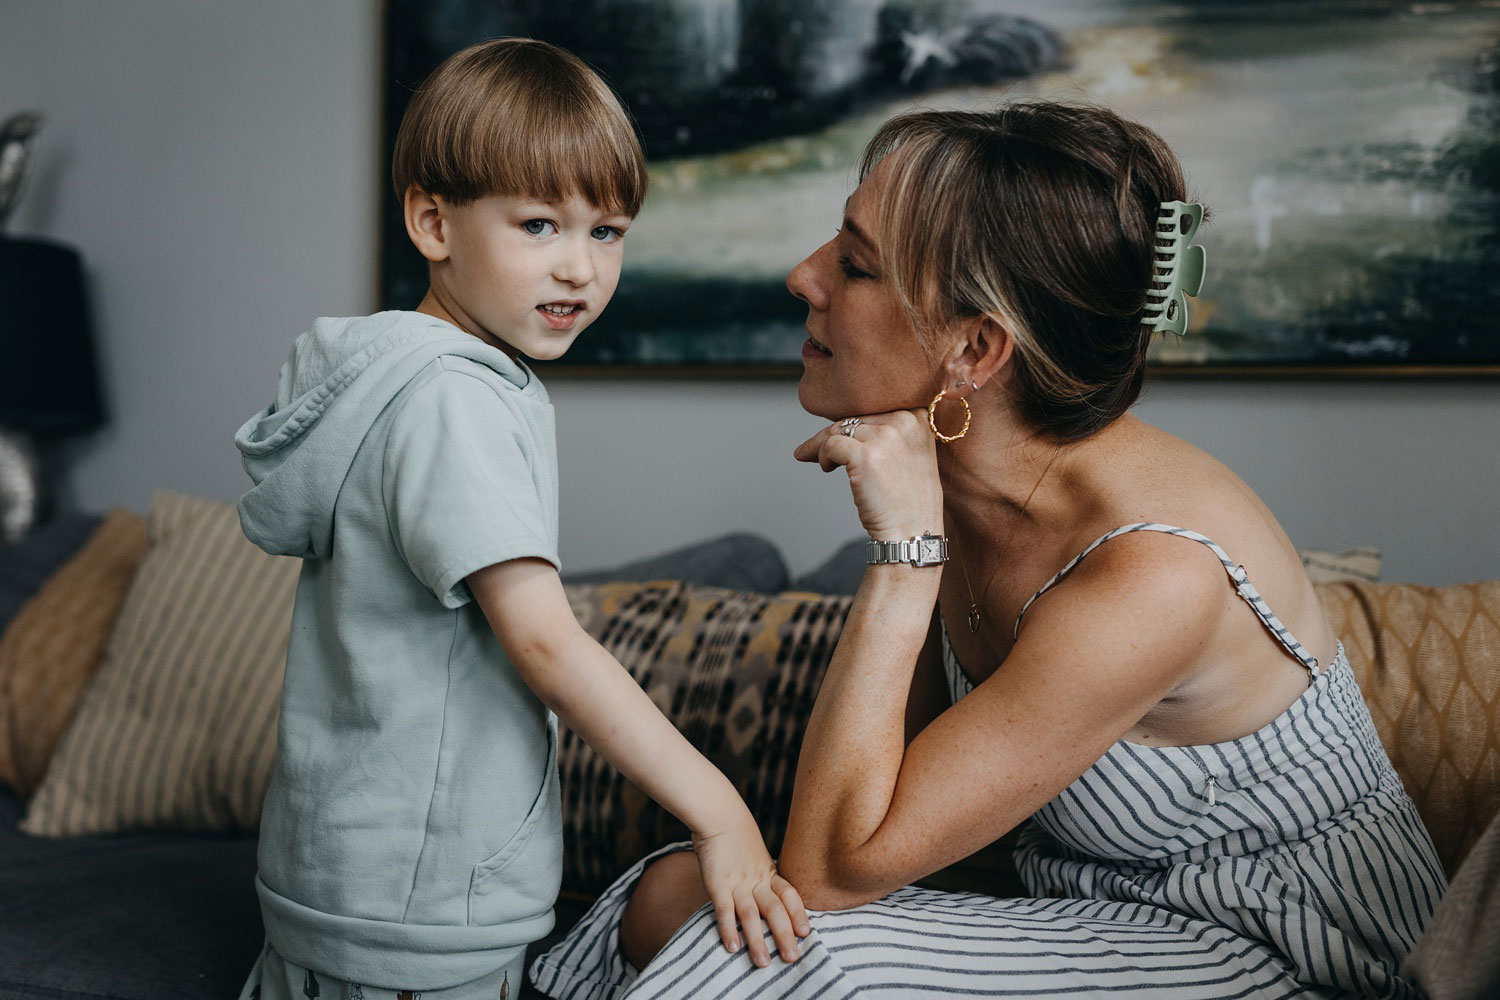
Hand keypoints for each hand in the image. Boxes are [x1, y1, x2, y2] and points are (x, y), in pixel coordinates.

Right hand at [691, 815, 811, 966]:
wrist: (719, 814)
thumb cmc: (736, 834)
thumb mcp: (756, 853)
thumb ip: (761, 873)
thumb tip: (767, 888)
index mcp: (768, 872)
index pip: (789, 895)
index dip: (798, 913)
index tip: (806, 932)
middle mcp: (757, 880)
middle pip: (776, 910)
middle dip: (785, 936)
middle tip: (792, 958)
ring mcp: (738, 883)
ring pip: (752, 916)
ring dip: (758, 941)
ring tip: (763, 963)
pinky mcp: (718, 884)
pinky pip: (725, 910)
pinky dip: (728, 930)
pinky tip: (732, 947)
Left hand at [792, 410, 943, 539]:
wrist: (912, 532)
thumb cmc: (908, 499)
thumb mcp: (912, 453)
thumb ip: (890, 431)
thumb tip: (846, 419)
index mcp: (919, 416)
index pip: (873, 407)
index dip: (851, 419)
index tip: (836, 430)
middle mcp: (905, 421)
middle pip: (854, 417)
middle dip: (831, 433)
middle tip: (812, 448)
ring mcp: (886, 437)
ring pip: (838, 429)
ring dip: (822, 445)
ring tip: (820, 461)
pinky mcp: (865, 455)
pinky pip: (831, 445)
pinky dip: (821, 455)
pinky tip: (826, 468)